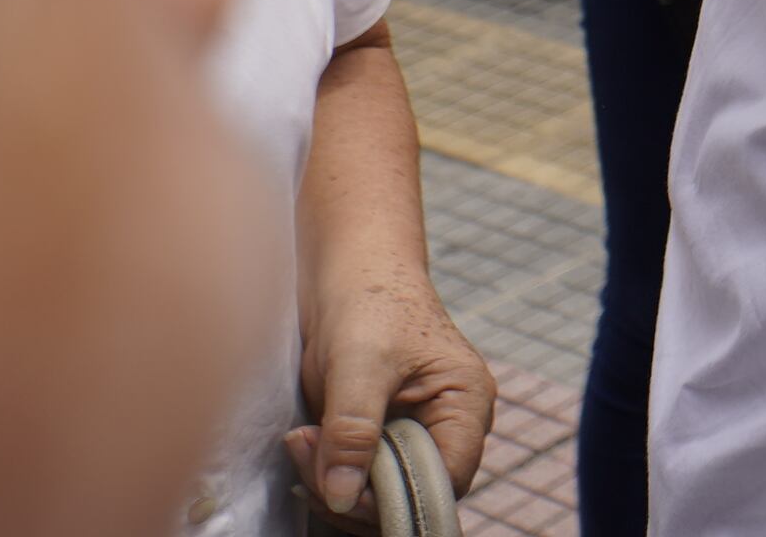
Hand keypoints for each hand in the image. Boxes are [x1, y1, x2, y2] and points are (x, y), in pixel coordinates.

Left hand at [284, 275, 492, 525]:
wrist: (348, 267)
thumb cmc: (368, 300)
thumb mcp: (358, 364)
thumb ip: (353, 432)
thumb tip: (341, 498)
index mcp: (466, 405)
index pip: (445, 483)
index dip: (394, 498)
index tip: (339, 489)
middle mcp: (449, 425)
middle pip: (412, 495)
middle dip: (356, 491)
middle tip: (305, 453)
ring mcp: (416, 431)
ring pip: (383, 491)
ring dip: (335, 482)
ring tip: (299, 441)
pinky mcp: (382, 433)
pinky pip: (363, 476)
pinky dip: (330, 473)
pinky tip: (304, 448)